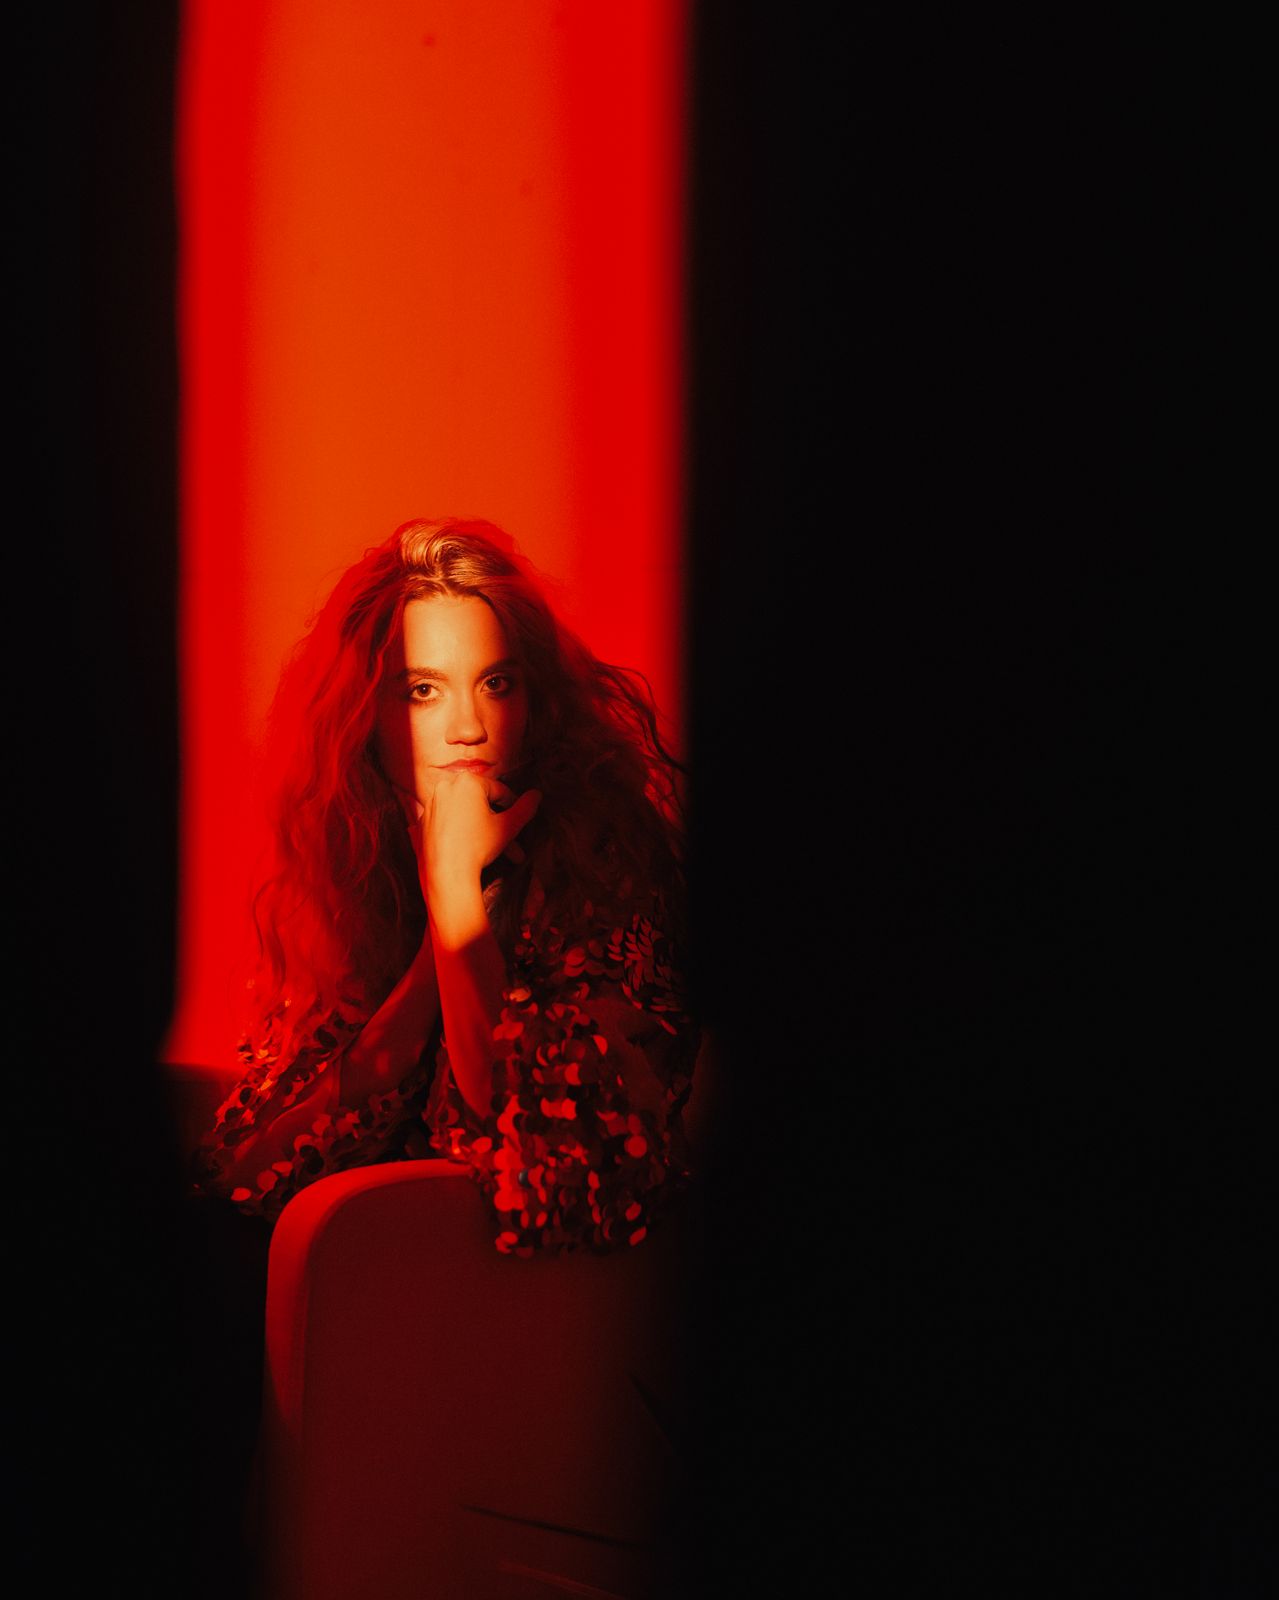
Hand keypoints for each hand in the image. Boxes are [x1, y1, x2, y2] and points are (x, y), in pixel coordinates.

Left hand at [399, 773, 540, 897]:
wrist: (447, 874)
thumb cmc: (479, 847)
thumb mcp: (508, 827)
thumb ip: (526, 808)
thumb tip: (537, 794)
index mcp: (468, 781)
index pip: (499, 791)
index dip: (513, 806)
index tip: (519, 819)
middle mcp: (446, 786)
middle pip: (479, 801)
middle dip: (495, 819)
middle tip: (507, 836)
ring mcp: (431, 803)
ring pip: (463, 811)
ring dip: (479, 825)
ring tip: (490, 845)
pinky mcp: (422, 820)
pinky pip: (447, 820)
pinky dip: (459, 829)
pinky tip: (468, 845)